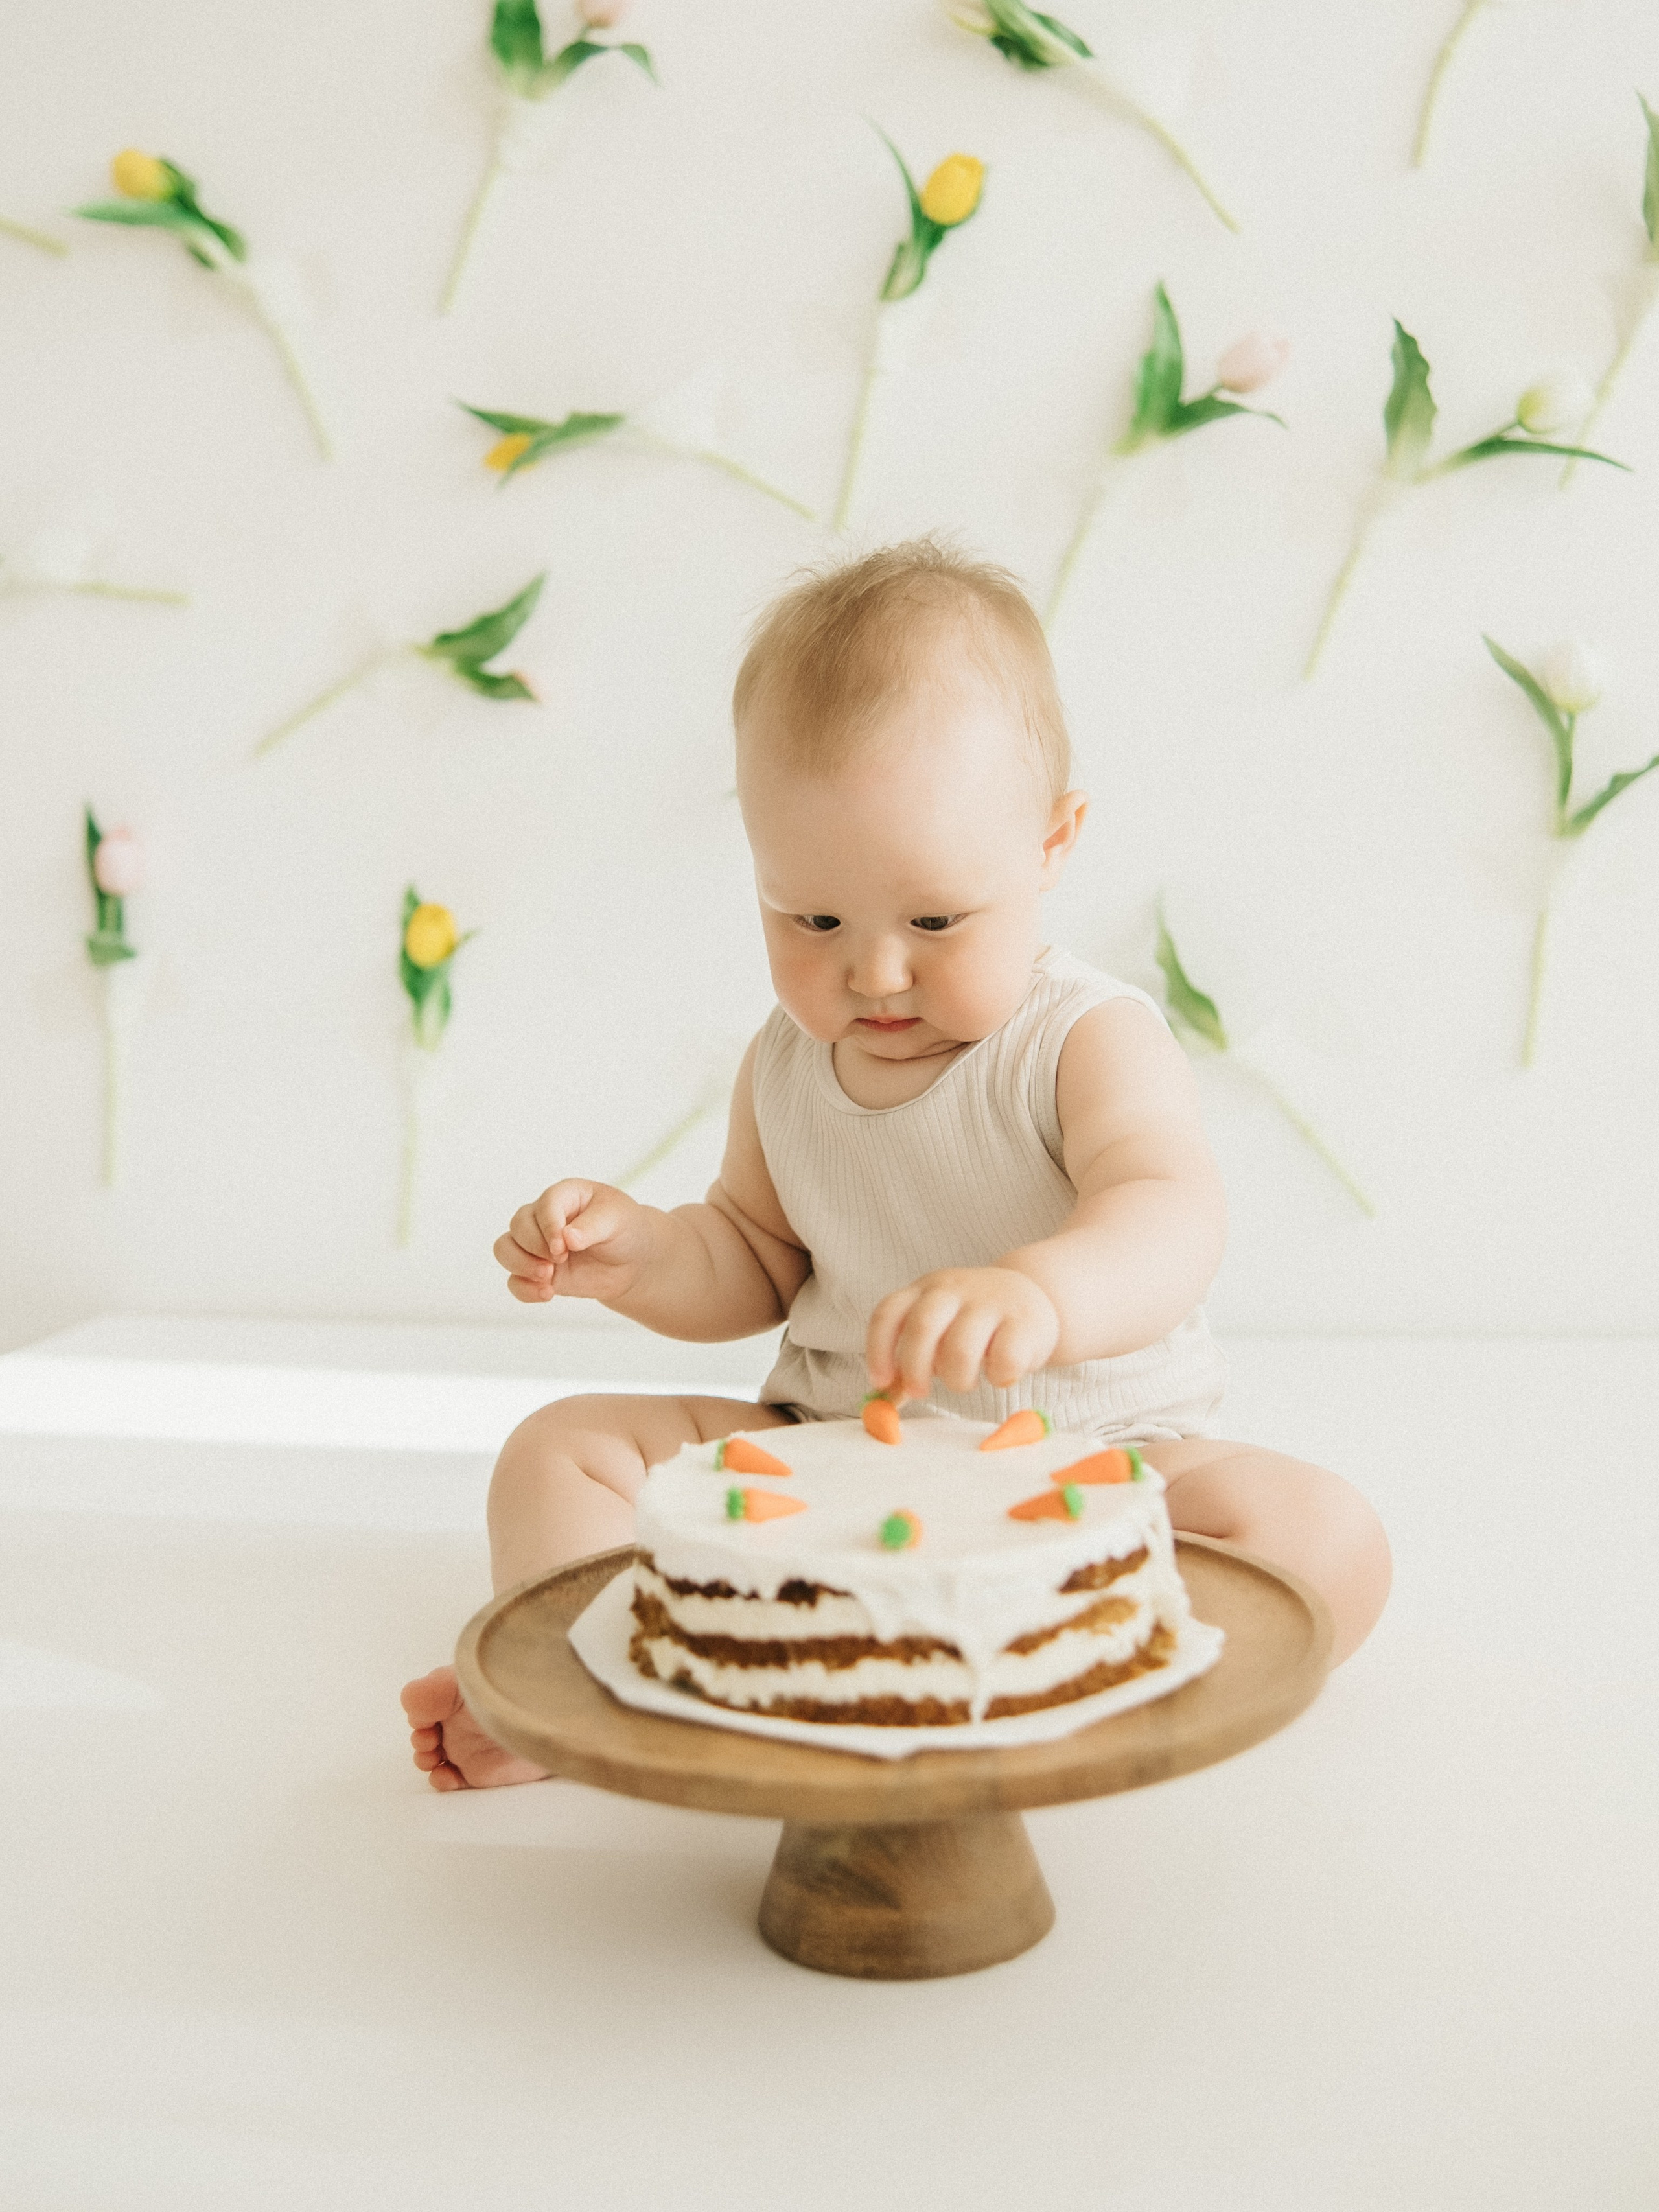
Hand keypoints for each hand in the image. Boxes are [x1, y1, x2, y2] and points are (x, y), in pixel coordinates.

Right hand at [493, 1180, 654, 1305]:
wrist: (631, 1261)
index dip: (549, 1226)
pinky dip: (524, 1289)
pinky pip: (514, 1280)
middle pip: (518, 1225)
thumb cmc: (624, 1229)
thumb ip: (593, 1226)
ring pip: (504, 1249)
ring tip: (548, 1277)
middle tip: (561, 1259)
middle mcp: (543, 1217)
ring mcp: (536, 1245)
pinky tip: (547, 1293)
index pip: (545, 1205)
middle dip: (535, 1246)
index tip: (563, 1247)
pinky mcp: (536, 1271)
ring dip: (520, 1265)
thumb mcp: (618, 1220)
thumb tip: (567, 1237)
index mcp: (564, 1196)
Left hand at [866, 1268, 1059, 1400]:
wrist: (1036, 1295)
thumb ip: (911, 1362)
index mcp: (926, 1290)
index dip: (878, 1350)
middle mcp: (954, 1289)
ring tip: (965, 1381)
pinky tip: (1000, 1375)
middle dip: (915, 1368)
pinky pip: (1004, 1360)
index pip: (889, 1313)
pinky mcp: (1025, 1322)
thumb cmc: (976, 1323)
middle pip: (922, 1327)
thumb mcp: (940, 1329)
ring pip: (960, 1349)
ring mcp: (991, 1302)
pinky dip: (998, 1378)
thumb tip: (882, 1402)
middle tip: (920, 1392)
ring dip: (957, 1379)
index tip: (881, 1382)